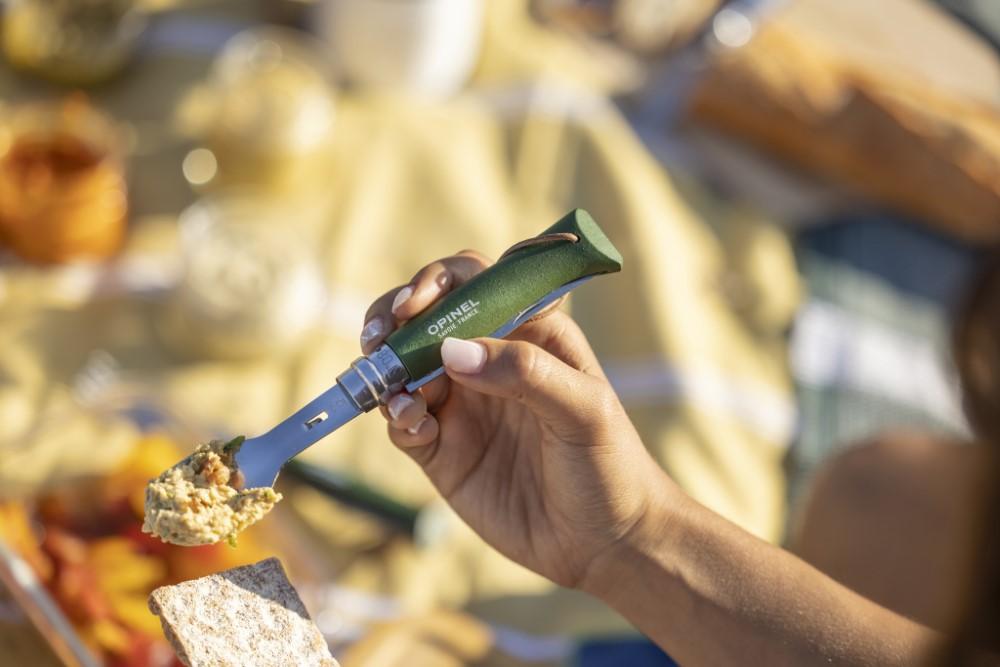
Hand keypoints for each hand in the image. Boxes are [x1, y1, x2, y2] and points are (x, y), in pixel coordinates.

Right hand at [361, 251, 672, 588]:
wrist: (605, 544)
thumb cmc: (610, 466)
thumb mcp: (584, 411)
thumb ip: (525, 372)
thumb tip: (452, 348)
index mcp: (530, 333)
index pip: (477, 283)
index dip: (441, 281)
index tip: (417, 304)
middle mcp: (489, 361)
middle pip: (427, 317)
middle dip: (395, 316)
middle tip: (379, 337)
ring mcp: (462, 404)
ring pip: (404, 367)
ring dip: (386, 368)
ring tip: (390, 387)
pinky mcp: (442, 450)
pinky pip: (403, 421)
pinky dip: (396, 416)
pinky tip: (413, 425)